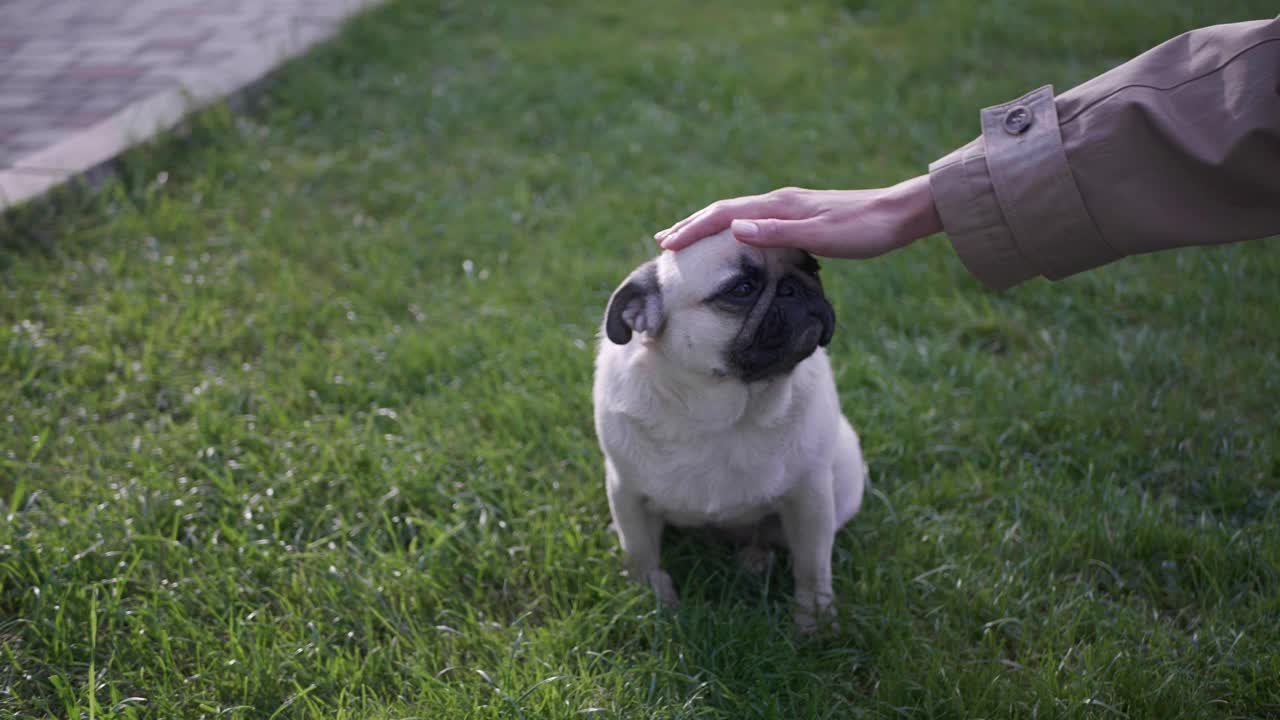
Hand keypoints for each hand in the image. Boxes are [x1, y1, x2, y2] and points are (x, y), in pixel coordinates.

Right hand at [654, 174, 942, 257]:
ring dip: (709, 226)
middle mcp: (780, 202)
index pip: (723, 216)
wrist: (901, 215)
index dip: (693, 230)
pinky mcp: (802, 215)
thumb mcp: (821, 236)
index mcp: (779, 206)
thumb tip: (736, 230)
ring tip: (689, 238)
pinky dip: (733, 229)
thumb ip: (777, 233)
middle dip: (692, 225)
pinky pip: (754, 220)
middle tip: (663, 240)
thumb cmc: (864, 230)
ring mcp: (790, 207)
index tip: (666, 246)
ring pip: (738, 214)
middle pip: (725, 211)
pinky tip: (737, 240)